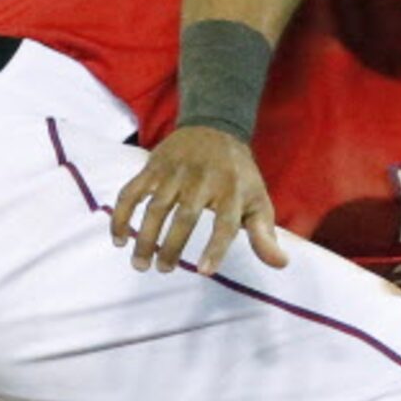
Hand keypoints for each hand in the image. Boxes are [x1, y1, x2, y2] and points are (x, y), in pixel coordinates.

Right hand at [109, 126, 289, 275]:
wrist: (215, 128)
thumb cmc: (239, 175)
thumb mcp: (258, 200)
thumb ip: (265, 235)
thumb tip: (281, 264)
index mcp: (233, 190)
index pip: (226, 222)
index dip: (216, 247)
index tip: (205, 271)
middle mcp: (203, 180)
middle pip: (185, 216)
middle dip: (172, 246)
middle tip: (164, 269)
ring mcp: (175, 172)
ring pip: (155, 207)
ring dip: (145, 237)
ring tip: (141, 264)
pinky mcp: (152, 168)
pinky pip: (131, 192)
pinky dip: (121, 215)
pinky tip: (119, 239)